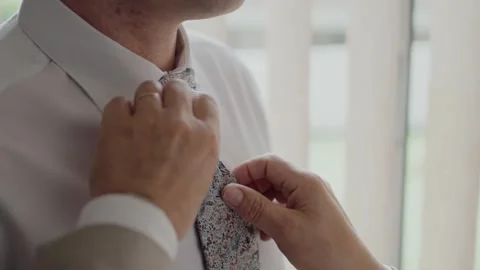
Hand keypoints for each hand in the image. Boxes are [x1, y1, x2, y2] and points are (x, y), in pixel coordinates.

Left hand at [90, 80, 219, 238]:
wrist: (139, 221)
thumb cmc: (172, 210)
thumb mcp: (202, 177)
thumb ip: (198, 149)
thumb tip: (186, 138)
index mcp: (206, 137)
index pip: (205, 102)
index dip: (193, 105)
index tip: (184, 112)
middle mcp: (181, 122)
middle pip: (177, 89)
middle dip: (169, 97)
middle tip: (159, 112)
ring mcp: (149, 119)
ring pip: (148, 88)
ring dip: (144, 101)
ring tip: (137, 119)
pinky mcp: (119, 124)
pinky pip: (119, 102)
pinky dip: (119, 111)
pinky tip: (119, 128)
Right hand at [222, 155, 383, 269]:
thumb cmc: (327, 251)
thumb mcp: (284, 228)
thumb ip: (255, 207)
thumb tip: (230, 191)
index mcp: (305, 181)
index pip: (268, 163)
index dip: (246, 172)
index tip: (230, 188)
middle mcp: (310, 185)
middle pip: (272, 175)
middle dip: (252, 188)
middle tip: (237, 205)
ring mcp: (312, 199)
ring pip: (277, 191)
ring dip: (260, 203)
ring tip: (251, 221)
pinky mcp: (312, 214)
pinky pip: (286, 205)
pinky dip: (271, 213)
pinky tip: (266, 231)